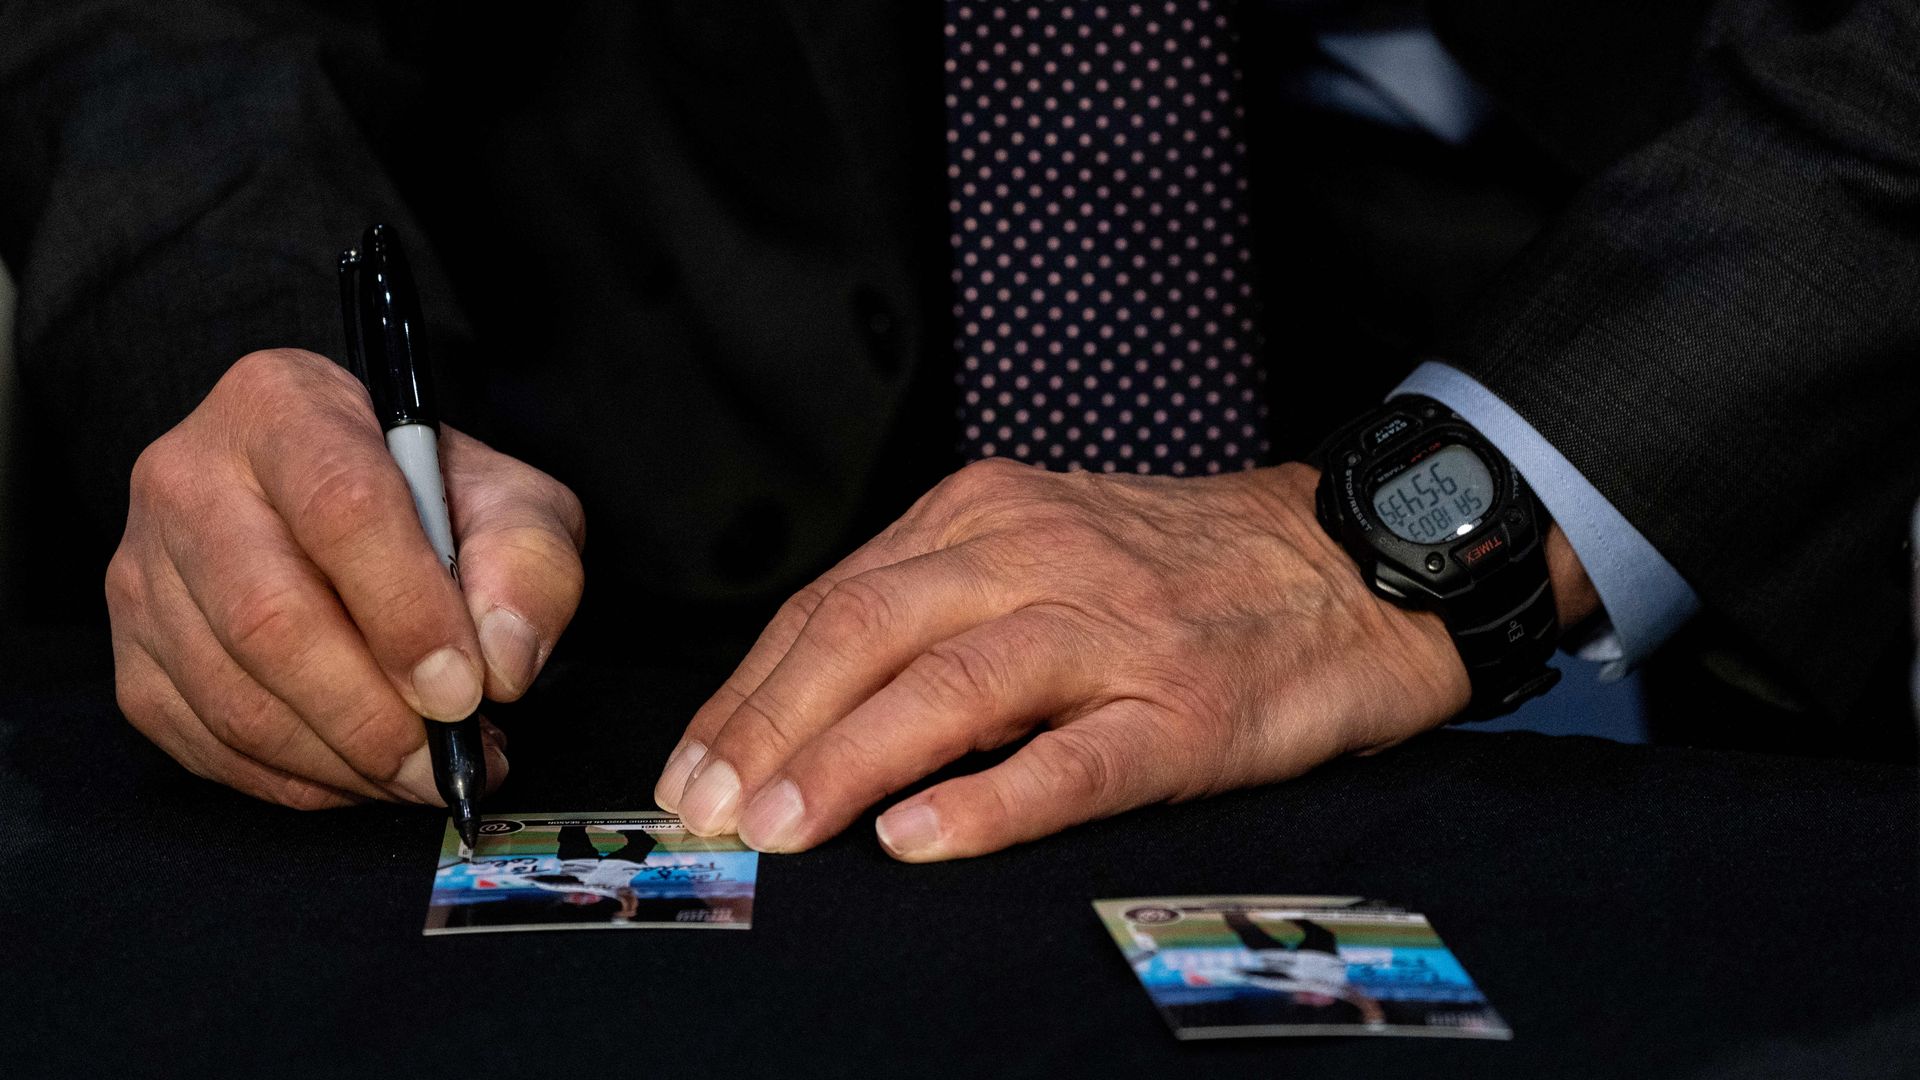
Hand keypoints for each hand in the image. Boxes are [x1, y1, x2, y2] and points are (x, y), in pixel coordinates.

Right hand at [107, 349, 584, 808]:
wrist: (355, 511)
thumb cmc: (430, 502)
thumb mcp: (513, 505)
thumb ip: (528, 568)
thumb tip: (500, 661)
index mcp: (284, 406)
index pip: (340, 508)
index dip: (407, 613)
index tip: (464, 689)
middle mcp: (189, 478)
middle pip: (269, 618)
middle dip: (373, 714)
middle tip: (447, 758)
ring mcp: (145, 572)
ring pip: (234, 697)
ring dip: (344, 759)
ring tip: (424, 770)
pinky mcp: (133, 657)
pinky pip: (209, 745)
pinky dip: (299, 780)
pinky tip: (363, 770)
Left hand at [655, 458, 1551, 860]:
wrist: (1351, 560)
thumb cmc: (1180, 566)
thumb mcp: (1043, 538)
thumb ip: (937, 599)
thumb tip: (805, 700)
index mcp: (986, 514)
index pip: (832, 602)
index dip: (748, 692)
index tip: (692, 768)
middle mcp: (1037, 557)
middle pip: (867, 632)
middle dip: (769, 727)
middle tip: (706, 810)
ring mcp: (1114, 632)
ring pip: (954, 686)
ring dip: (850, 758)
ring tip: (780, 826)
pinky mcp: (1184, 709)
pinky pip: (1074, 760)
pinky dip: (990, 801)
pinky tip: (921, 838)